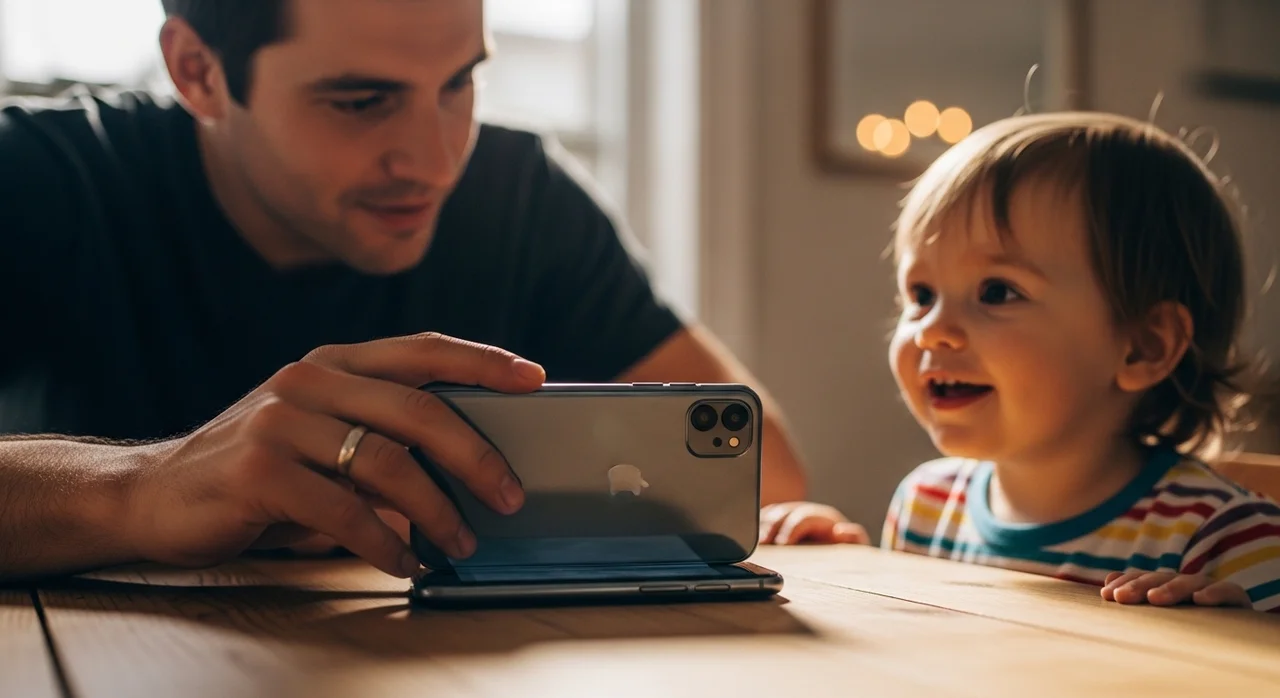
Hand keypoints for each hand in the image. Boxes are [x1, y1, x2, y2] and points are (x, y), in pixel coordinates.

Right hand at [120, 333, 545, 577]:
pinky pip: (346, 511)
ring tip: (460, 543)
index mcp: (334, 361)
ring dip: (437, 512)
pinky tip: (403, 563)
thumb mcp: (322, 435)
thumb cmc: (259, 469)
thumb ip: (381, 436)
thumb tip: (471, 467)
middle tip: (509, 496)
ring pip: (388, 463)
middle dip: (476, 455)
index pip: (423, 349)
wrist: (154, 494)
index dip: (483, 359)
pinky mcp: (259, 470)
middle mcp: (309, 378)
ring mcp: (281, 420)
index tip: (535, 377)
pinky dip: (385, 543)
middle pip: (418, 408)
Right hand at [758, 502, 868, 545]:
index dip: (792, 528)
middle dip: (773, 526)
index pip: (804, 517)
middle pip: (785, 512)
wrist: (840, 550)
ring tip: (757, 541)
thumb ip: (854, 537)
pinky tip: (752, 535)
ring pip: (773, 513)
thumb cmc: (846, 551)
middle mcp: (806, 513)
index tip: (783, 543)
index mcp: (823, 518)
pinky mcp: (782, 522)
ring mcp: (793, 516)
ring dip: (763, 525)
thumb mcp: (856, 546)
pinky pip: (766, 517)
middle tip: (765, 542)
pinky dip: (758, 524)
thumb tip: (842, 530)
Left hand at [1101, 571, 1250, 607]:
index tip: (1107, 595)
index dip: (1125, 583)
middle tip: (1121, 597)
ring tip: (1153, 598)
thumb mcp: (1164, 610)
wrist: (1237, 629)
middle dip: (1138, 586)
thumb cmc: (1192, 620)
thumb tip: (1108, 580)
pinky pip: (1227, 590)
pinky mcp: (1235, 596)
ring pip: (1189, 583)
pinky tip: (1200, 600)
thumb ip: (1138, 594)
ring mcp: (1210, 587)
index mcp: (1168, 584)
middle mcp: (1186, 582)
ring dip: (1171, 589)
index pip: (1144, 579)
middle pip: (1161, 579)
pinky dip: (1213, 594)